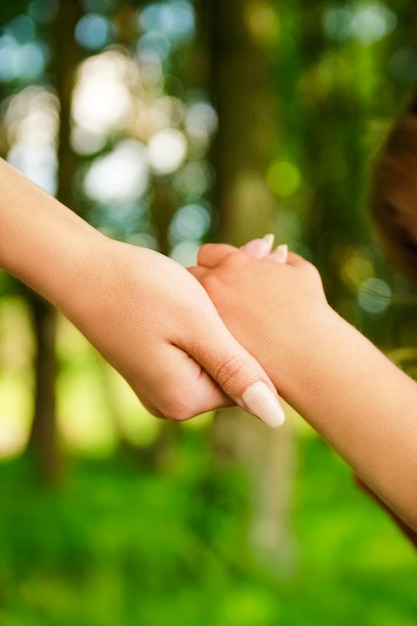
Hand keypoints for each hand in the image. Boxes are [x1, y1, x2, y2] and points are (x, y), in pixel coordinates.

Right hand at [63, 239, 284, 425]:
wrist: (83, 270)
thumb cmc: (141, 290)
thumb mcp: (198, 327)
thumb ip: (236, 372)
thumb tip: (275, 418)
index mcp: (185, 400)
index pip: (249, 384)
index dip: (258, 336)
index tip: (263, 291)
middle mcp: (171, 403)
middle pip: (230, 372)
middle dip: (240, 328)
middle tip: (248, 274)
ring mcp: (159, 387)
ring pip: (213, 357)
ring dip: (221, 322)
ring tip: (213, 283)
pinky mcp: (152, 367)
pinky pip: (193, 351)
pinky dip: (201, 324)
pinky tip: (192, 293)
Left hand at [189, 240, 328, 388]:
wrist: (309, 354)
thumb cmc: (311, 313)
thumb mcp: (302, 274)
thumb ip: (285, 260)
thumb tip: (278, 254)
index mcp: (235, 263)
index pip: (208, 254)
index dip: (215, 264)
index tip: (220, 275)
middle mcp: (215, 284)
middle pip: (190, 275)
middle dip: (199, 284)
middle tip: (207, 297)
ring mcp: (207, 314)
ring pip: (185, 304)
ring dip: (192, 308)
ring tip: (204, 319)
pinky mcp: (206, 343)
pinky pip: (192, 333)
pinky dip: (197, 334)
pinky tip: (209, 341)